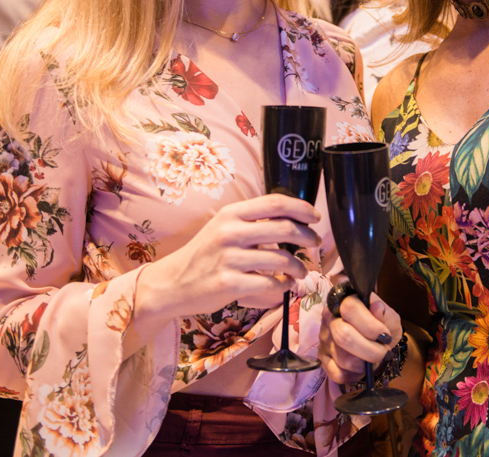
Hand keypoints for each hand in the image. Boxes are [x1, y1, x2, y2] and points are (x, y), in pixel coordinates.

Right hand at [143, 194, 321, 316]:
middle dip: (307, 236)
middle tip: (315, 243)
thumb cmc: (204, 254)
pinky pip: (270, 283)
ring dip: (299, 266)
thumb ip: (251, 221)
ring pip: (281, 259)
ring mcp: (229, 259)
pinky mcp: (229, 284)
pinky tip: (285, 285)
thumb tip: (292, 218)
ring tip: (301, 271)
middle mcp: (229, 232)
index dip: (301, 208)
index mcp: (231, 214)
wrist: (173, 283)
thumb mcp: (223, 227)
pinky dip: (284, 285)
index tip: (315, 217)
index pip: (275, 203)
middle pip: (284, 228)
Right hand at [319, 291, 401, 384]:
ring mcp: (324, 338)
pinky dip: (354, 376)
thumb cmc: (382, 325)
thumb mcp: (389, 317)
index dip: (370, 325)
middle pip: (343, 335)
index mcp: (345, 300)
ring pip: (343, 358)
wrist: (377, 340)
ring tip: (374, 360)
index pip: (349, 308)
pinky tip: (361, 368)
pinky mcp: (322, 357)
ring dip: (365, 364)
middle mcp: (329, 317)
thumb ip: (384, 314)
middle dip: (370, 350)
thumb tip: (377, 307)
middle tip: (384, 353)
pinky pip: (337, 374)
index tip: (385, 336)